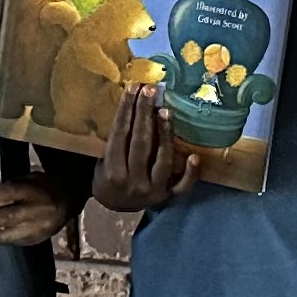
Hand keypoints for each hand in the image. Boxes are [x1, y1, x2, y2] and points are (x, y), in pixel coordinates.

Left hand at [0, 174, 71, 247]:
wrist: (68, 201)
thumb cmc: (41, 185)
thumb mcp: (27, 178)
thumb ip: (7, 187)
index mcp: (36, 189)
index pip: (12, 194)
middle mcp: (37, 211)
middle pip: (6, 218)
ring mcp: (36, 229)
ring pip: (4, 235)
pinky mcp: (33, 241)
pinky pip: (7, 242)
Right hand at [89, 84, 195, 214]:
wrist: (115, 208)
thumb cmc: (109, 176)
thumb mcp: (102, 161)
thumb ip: (115, 142)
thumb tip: (131, 105)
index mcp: (112, 171)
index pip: (120, 134)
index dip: (126, 110)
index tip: (133, 88)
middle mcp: (133, 181)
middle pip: (140, 142)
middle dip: (144, 113)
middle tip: (150, 90)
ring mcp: (152, 190)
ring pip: (162, 159)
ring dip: (165, 134)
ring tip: (165, 110)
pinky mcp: (168, 197)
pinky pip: (182, 186)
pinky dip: (190, 172)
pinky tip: (194, 155)